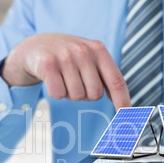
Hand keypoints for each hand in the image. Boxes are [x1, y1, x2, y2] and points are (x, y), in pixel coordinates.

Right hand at [1, 33, 130, 109]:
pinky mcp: (47, 65)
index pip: (116, 81)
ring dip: (70, 93)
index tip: (127, 116)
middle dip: (86, 94)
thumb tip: (125, 107)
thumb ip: (107, 78)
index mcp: (98, 50)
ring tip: (63, 78)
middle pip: (95, 94)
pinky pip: (58, 94)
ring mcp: (64, 57)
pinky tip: (52, 79)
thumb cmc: (69, 58)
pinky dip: (56, 92)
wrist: (36, 46)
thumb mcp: (90, 59)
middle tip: (76, 81)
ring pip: (76, 96)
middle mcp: (83, 51)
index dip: (123, 101)